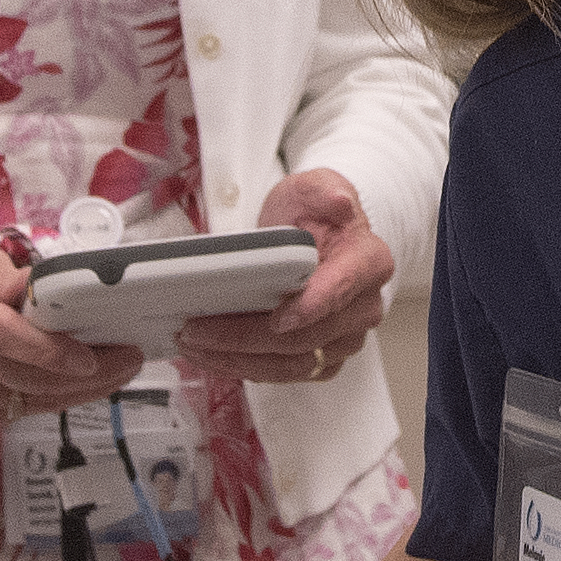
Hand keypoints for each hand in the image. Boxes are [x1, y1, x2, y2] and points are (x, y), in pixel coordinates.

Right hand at [0, 234, 133, 425]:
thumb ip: (12, 278)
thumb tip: (55, 291)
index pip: (2, 336)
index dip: (49, 350)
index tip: (91, 354)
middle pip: (22, 376)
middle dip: (85, 375)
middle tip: (127, 360)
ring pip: (24, 400)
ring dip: (76, 392)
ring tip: (115, 374)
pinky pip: (13, 412)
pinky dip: (48, 400)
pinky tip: (78, 387)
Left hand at [178, 170, 392, 382]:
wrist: (317, 238)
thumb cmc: (314, 215)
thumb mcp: (314, 187)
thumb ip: (324, 191)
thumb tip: (338, 202)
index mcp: (368, 262)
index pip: (342, 289)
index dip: (312, 307)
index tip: (279, 318)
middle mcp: (363, 307)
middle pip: (308, 336)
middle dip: (248, 337)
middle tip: (199, 328)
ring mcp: (344, 338)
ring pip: (293, 364)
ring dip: (238, 359)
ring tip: (193, 344)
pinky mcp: (322, 359)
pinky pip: (283, 373)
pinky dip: (243, 367)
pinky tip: (210, 354)